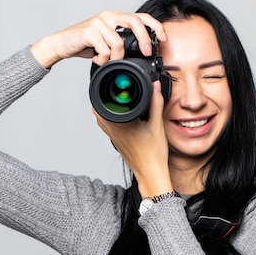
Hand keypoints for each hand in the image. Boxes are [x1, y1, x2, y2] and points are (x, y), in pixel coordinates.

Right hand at [30, 11, 166, 68]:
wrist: (61, 44)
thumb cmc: (85, 45)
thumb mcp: (107, 43)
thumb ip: (121, 44)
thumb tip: (141, 54)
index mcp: (116, 17)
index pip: (141, 17)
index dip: (155, 26)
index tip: (164, 39)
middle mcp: (109, 16)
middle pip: (135, 22)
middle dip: (145, 38)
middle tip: (147, 52)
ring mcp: (98, 22)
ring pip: (118, 42)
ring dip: (116, 58)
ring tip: (108, 61)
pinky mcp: (89, 31)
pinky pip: (105, 49)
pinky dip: (103, 60)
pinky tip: (97, 60)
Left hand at [95, 81, 173, 197]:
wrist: (150, 174)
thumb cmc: (153, 155)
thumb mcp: (157, 125)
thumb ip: (156, 103)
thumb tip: (156, 86)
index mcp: (120, 123)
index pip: (106, 100)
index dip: (108, 87)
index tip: (115, 80)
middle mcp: (112, 129)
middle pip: (98, 107)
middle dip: (104, 95)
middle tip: (115, 86)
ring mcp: (111, 136)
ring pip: (100, 116)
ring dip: (105, 106)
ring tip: (117, 98)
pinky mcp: (115, 141)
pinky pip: (106, 124)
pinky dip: (109, 116)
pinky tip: (121, 114)